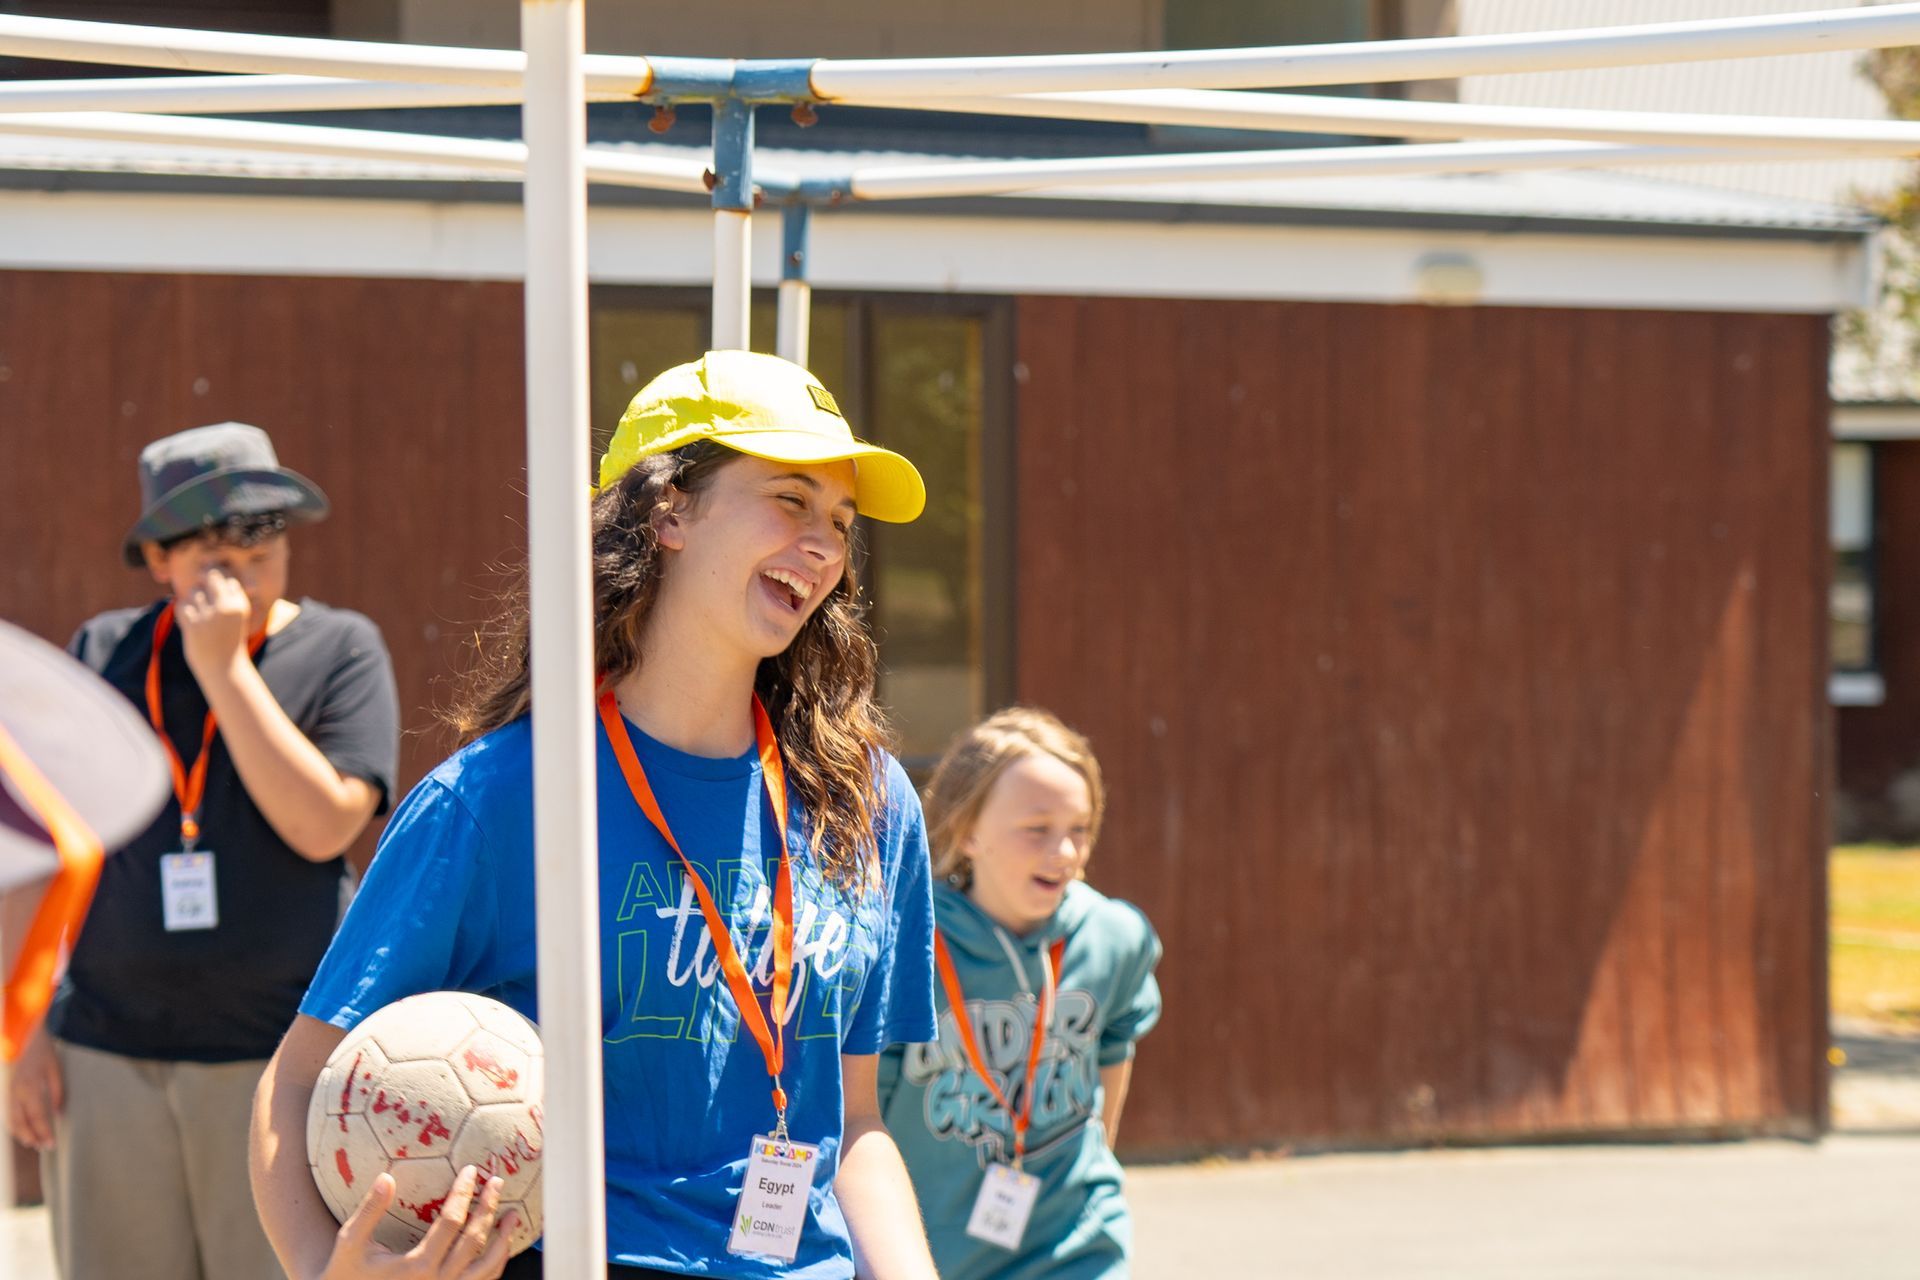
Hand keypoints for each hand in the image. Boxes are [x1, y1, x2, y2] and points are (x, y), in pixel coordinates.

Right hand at [6, 1025, 61, 1150]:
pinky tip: (21, 1129)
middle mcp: (15, 1093)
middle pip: (20, 1123)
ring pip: (10, 1119)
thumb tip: (59, 1113)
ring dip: (20, 1133)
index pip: (37, 1117)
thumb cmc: (41, 1049)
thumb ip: (57, 1092)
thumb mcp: (54, 1068)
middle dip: (31, 1138)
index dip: (44, 1133)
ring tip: (33, 1142)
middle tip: (43, 1148)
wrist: (20, 1033)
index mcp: (29, 1087)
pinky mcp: (5, 1090)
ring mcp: (7, 1092)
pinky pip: (7, 1112)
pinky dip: (13, 1123)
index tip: (51, 1145)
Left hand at [177, 569, 254, 677]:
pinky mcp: (193, 625)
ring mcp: (208, 616)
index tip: (217, 595)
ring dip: (193, 599)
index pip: (228, 580)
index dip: (220, 583)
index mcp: (240, 604)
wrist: (224, 668)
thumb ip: (229, 596)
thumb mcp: (237, 616)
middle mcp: (226, 607)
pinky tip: (190, 619)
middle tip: (204, 594)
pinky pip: (181, 605)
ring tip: (199, 612)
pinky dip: (183, 610)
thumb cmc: (230, 640)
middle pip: (210, 577)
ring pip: (194, 591)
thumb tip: (206, 573)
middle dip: (204, 580)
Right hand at [317, 1165, 517, 1279]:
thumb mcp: (350, 1242)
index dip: (464, 1193)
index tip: (471, 1170)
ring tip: (512, 1216)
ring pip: (486, 1268)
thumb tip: (386, 1177)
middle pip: (474, 1241)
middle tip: (497, 1181)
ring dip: (503, 1240)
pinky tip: (500, 1246)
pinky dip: (496, 1264)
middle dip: (488, 1208)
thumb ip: (369, 1210)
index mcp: (416, 1267)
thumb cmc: (345, 1274)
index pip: (451, 1222)